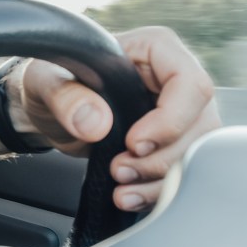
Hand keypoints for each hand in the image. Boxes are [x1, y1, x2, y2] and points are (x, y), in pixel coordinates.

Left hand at [19, 26, 220, 211]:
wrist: (46, 110)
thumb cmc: (51, 82)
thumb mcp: (46, 82)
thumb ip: (67, 97)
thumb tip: (97, 123)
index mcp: (154, 49)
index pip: (190, 84)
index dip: (169, 120)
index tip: (133, 144)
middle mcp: (174, 80)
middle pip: (200, 126)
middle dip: (162, 159)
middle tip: (120, 170)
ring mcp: (178, 113)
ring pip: (196, 154)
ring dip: (161, 180)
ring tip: (122, 190)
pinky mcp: (171, 142)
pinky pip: (182, 171)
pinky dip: (157, 190)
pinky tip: (130, 196)